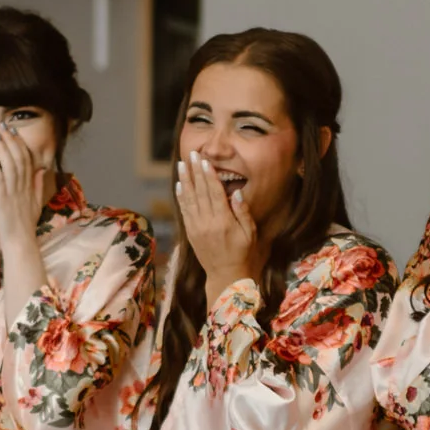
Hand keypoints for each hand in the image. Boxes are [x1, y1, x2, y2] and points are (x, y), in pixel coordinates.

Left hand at [0, 127, 51, 257]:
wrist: (20, 243)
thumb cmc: (26, 226)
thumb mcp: (36, 203)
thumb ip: (38, 185)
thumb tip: (42, 169)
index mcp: (29, 186)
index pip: (26, 160)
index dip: (19, 144)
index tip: (13, 131)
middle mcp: (22, 187)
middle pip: (18, 159)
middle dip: (10, 141)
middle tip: (2, 127)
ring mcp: (13, 194)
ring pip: (9, 166)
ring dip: (2, 150)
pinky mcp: (2, 202)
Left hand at [176, 154, 259, 300]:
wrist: (225, 275)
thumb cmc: (242, 252)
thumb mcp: (249, 233)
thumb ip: (243, 212)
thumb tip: (237, 192)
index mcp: (223, 221)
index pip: (214, 193)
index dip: (209, 175)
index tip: (204, 161)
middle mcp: (207, 223)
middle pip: (200, 192)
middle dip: (195, 172)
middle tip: (191, 154)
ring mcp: (196, 227)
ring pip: (189, 199)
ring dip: (185, 180)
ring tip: (182, 164)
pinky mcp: (190, 232)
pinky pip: (184, 210)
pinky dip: (181, 196)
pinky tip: (180, 184)